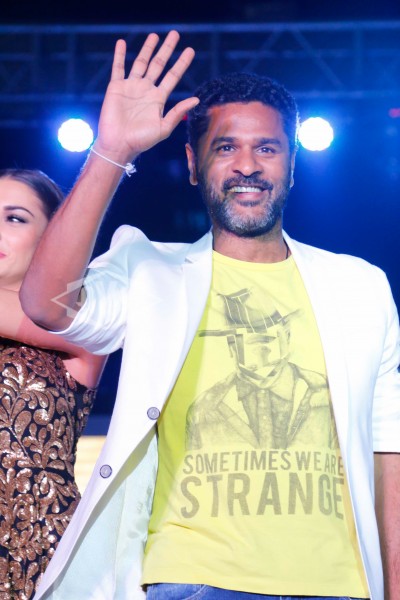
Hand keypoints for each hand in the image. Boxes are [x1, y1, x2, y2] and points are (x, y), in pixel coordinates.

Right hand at [95, 30, 197, 162]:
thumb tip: (196, 99)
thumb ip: (178, 112)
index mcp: (158, 99)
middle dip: (167, 49)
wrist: (119, 145)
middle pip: (158, 65)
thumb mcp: (164, 127)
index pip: (173, 76)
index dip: (181, 63)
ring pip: (140, 62)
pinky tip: (121, 42)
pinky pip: (118, 67)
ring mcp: (131, 87)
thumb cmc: (141, 141)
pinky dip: (119, 55)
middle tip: (175, 34)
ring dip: (147, 49)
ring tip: (154, 36)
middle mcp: (146, 90)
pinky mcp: (116, 87)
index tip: (190, 51)